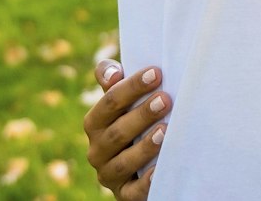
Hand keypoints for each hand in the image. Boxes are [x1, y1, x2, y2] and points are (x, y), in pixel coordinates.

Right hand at [83, 60, 169, 199]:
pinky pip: (134, 191)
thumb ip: (114, 85)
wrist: (141, 165)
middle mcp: (97, 150)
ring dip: (145, 146)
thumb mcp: (123, 104)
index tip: (156, 73)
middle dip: (142, 115)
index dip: (132, 87)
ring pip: (124, 162)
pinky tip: (160, 168)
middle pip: (117, 132)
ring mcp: (109, 175)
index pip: (110, 103)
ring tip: (165, 131)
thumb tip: (113, 72)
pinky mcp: (124, 194)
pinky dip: (147, 181)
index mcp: (95, 123)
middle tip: (165, 100)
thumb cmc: (134, 124)